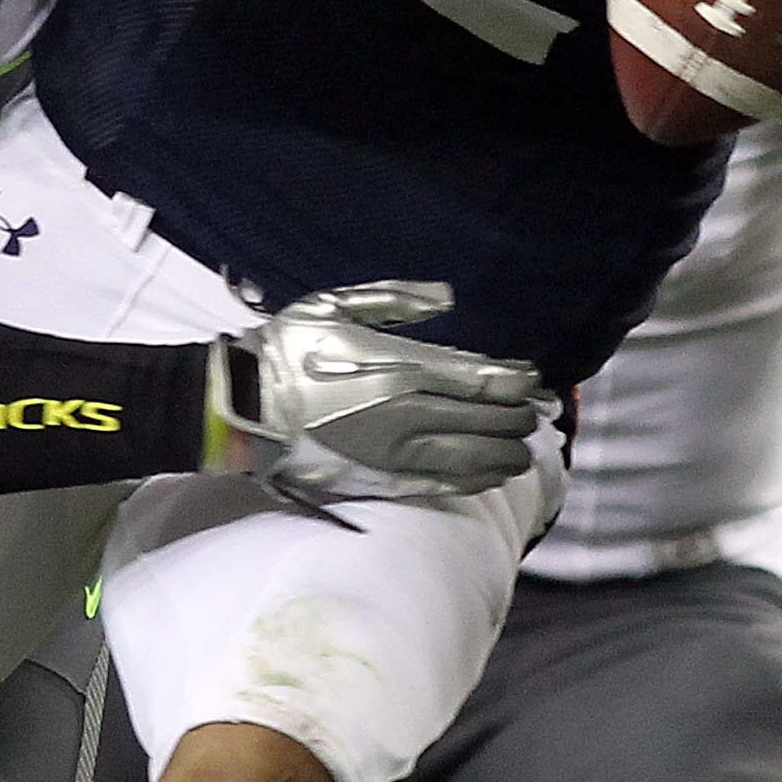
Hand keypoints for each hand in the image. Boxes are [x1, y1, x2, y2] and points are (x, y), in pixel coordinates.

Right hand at [210, 281, 551, 499]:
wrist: (242, 408)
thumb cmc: (287, 349)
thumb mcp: (336, 304)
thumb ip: (396, 300)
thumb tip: (446, 297)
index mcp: (402, 367)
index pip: (482, 379)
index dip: (517, 380)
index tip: (535, 378)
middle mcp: (408, 413)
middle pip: (486, 419)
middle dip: (520, 415)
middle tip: (538, 411)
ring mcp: (397, 453)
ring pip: (473, 456)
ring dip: (507, 451)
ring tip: (524, 447)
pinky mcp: (383, 480)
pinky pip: (443, 485)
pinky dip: (476, 479)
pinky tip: (493, 474)